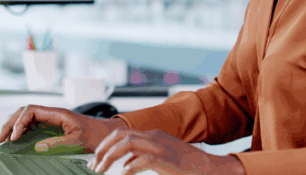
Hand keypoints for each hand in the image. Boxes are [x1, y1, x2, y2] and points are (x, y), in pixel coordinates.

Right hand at [0, 104, 127, 152]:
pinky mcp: (52, 127)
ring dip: (13, 127)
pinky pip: (32, 126)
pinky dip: (21, 132)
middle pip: (25, 112)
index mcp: (57, 112)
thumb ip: (57, 143)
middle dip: (10, 123)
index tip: (15, 137)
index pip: (31, 110)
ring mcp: (51, 120)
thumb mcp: (77, 141)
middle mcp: (52, 114)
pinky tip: (15, 140)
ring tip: (3, 139)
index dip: (20, 122)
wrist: (107, 133)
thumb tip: (37, 146)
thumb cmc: (95, 134)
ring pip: (26, 118)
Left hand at [88, 128, 244, 174]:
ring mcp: (161, 146)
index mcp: (153, 135)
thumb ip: (143, 159)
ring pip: (127, 143)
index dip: (105, 145)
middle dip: (103, 149)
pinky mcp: (167, 159)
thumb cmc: (187, 167)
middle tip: (93, 165)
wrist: (211, 169)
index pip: (122, 133)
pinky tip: (123, 174)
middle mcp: (155, 137)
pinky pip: (144, 159)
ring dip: (110, 156)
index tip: (96, 159)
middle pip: (120, 135)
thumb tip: (125, 165)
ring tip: (101, 170)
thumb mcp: (162, 159)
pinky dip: (130, 166)